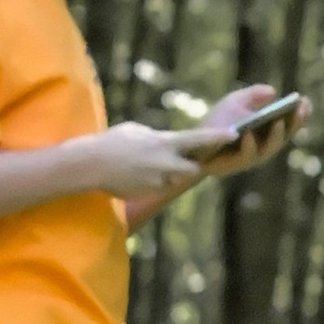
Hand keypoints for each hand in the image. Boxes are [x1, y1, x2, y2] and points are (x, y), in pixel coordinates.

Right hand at [95, 119, 237, 205]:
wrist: (89, 164)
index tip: (235, 133)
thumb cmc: (111, 142)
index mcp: (164, 142)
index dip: (219, 137)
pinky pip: (156, 187)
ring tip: (141, 166)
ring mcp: (158, 179)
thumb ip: (155, 136)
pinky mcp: (149, 192)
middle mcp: (165, 162)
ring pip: (172, 179)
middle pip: (193, 169)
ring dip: (165, 175)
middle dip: (188, 167)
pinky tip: (132, 176)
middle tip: (175, 160)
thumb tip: (164, 140)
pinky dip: (149, 182)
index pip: (199, 139)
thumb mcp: (136, 131)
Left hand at [192, 85, 309, 177]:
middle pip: (285, 137)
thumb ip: (253, 95)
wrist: (192, 142)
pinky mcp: (235, 164)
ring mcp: (252, 158)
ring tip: (278, 120)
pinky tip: (248, 133)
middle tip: (300, 109)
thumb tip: (272, 91)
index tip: (306, 100)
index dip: (299, 114)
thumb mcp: (235, 101)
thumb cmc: (216, 122)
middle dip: (294, 124)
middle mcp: (265, 147)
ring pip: (270, 149)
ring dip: (276, 136)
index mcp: (269, 133)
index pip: (290, 124)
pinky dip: (249, 145)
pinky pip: (245, 156)